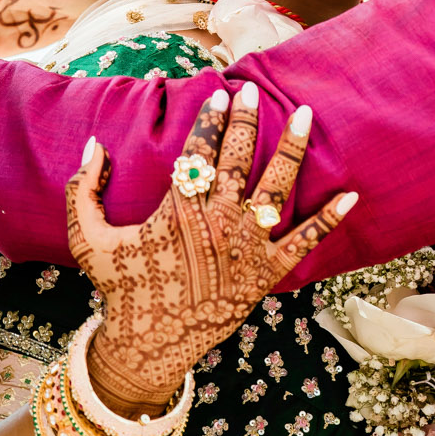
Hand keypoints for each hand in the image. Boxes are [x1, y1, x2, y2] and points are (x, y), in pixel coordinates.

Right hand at [66, 84, 354, 414]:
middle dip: (248, 121)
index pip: (198, 152)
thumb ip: (83, 190)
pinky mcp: (267, 273)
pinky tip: (351, 195)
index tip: (221, 93)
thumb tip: (94, 146)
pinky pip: (304, 242)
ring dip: (292, 150)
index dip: (210, 120)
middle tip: (255, 90)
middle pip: (238, 160)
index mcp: (178, 210)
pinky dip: (329, 219)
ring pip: (275, 188)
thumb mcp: (88, 239)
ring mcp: (246, 248)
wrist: (150, 344)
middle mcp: (217, 223)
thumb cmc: (120, 288)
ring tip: (304, 115)